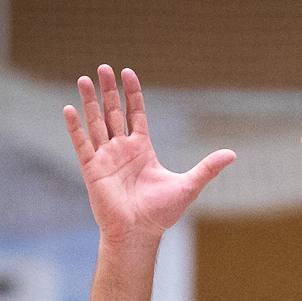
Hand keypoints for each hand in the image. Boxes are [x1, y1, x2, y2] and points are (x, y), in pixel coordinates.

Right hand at [64, 65, 234, 240]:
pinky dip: (75, 127)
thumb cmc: (162, 214)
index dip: (132, 93)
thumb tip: (232, 154)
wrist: (140, 234)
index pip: (135, 113)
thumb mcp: (188, 185)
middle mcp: (122, 150)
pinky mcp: (92, 170)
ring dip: (89, 101)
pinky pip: (82, 144)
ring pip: (96, 123)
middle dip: (109, 90)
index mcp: (142, 149)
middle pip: (113, 112)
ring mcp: (105, 158)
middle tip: (103, 67)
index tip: (128, 73)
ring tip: (83, 78)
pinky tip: (69, 109)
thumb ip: (207, 168)